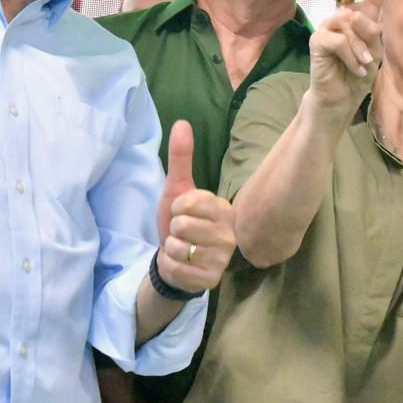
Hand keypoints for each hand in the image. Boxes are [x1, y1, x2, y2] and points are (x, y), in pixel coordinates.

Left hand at [155, 120, 235, 295]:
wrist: (176, 260)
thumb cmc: (180, 222)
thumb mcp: (177, 189)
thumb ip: (181, 158)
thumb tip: (182, 122)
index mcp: (225, 208)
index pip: (189, 201)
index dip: (177, 207)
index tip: (183, 212)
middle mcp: (231, 233)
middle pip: (182, 225)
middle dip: (173, 230)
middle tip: (183, 234)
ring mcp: (223, 258)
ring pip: (179, 248)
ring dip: (172, 250)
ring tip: (183, 249)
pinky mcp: (212, 279)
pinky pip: (177, 268)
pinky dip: (172, 267)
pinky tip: (182, 266)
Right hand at [306, 0, 400, 116]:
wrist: (340, 99)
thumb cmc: (358, 75)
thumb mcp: (376, 52)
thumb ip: (371, 32)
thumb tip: (356, 16)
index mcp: (363, 16)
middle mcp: (344, 15)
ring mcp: (329, 25)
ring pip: (352, 22)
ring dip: (363, 48)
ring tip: (365, 65)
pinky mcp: (318, 39)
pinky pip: (341, 40)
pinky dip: (353, 57)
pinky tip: (355, 68)